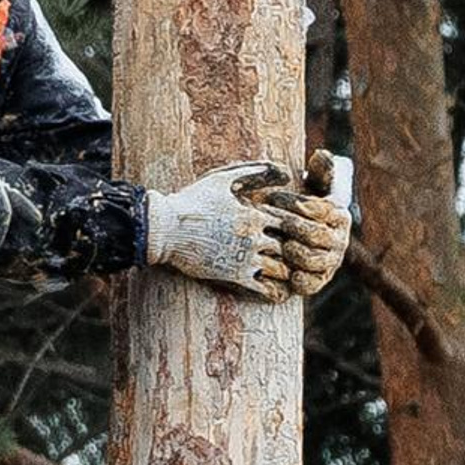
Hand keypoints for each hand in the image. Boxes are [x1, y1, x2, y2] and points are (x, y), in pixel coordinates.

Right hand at [144, 160, 298, 296]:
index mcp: (254, 215)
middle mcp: (254, 237)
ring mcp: (245, 258)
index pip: (293, 224)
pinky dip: (276, 291)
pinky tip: (277, 290)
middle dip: (297, 252)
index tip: (294, 232)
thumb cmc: (192, 201)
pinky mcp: (235, 276)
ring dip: (288, 272)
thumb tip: (286, 173)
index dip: (298, 228)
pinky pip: (267, 289)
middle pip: (292, 249)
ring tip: (289, 273)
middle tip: (300, 257)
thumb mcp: (222, 179)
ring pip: (284, 271)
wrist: (163, 228)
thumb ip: (254, 172)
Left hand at [269, 151, 351, 297]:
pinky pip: (307, 284)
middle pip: (315, 234)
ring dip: (290, 250)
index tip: (272, 198)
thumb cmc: (296, 207)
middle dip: (288, 225)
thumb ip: (318, 172)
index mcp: (339, 216)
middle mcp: (340, 241)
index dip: (295, 204)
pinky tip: (278, 266)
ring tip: (274, 241)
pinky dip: (293, 277)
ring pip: (311, 259)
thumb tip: (323, 155)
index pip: (320, 210)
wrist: (291, 239)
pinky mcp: (317, 283)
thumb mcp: (309, 187)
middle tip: (265, 219)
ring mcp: (329, 264)